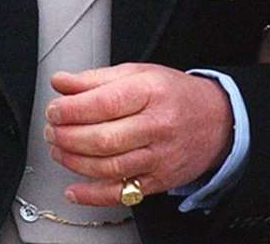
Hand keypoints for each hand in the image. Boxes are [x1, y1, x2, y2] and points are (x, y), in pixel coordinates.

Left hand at [42, 64, 231, 205]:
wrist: (217, 121)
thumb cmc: (174, 95)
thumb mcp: (139, 74)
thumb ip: (97, 79)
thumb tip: (61, 82)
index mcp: (151, 92)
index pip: (105, 102)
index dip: (72, 108)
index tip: (54, 109)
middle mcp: (158, 125)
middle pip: (103, 138)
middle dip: (67, 136)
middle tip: (52, 130)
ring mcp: (159, 156)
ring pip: (108, 167)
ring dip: (74, 161)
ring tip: (58, 150)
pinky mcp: (159, 180)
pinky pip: (120, 193)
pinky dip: (92, 195)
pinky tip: (74, 189)